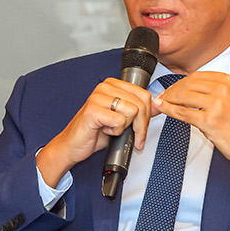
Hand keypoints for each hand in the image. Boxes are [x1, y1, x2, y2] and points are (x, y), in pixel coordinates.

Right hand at [36, 78, 154, 187]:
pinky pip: (119, 121)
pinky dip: (115, 131)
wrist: (72, 146)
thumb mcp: (121, 118)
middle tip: (133, 136)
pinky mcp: (93, 110)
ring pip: (132, 111)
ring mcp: (97, 97)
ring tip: (111, 128)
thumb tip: (157, 108)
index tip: (142, 129)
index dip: (148, 115)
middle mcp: (105, 87)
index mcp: (112, 85)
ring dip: (125, 127)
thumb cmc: (94, 132)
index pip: (144, 94)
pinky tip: (104, 130)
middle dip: (141, 125)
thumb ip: (137, 111)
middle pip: (141, 103)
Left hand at [152, 47, 229, 181]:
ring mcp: (216, 106)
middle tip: (163, 96)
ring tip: (161, 103)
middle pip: (187, 85)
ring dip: (167, 99)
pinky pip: (182, 113)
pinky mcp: (208, 121)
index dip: (181, 82)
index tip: (174, 88)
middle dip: (172, 90)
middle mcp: (223, 90)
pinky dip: (168, 110)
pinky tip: (162, 108)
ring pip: (182, 97)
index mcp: (229, 81)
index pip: (197, 76)